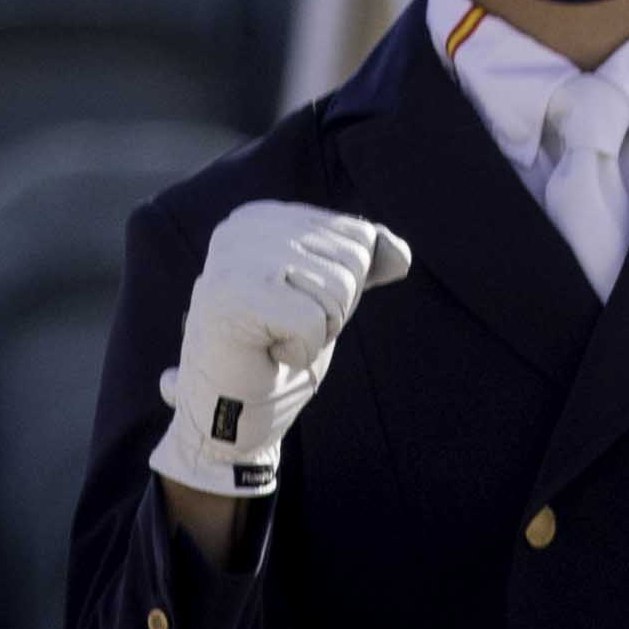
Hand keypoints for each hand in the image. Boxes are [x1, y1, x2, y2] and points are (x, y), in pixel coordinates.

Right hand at [149, 201, 413, 499]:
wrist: (227, 412)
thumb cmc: (274, 353)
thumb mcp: (328, 300)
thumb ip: (362, 266)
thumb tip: (401, 254)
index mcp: (264, 216)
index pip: (358, 235)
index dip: (344, 289)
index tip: (295, 308)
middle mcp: (244, 225)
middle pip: (352, 260)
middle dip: (334, 310)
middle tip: (284, 329)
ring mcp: (235, 258)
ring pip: (338, 290)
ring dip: (317, 332)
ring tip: (273, 340)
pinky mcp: (233, 296)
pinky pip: (314, 321)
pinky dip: (301, 352)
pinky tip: (266, 354)